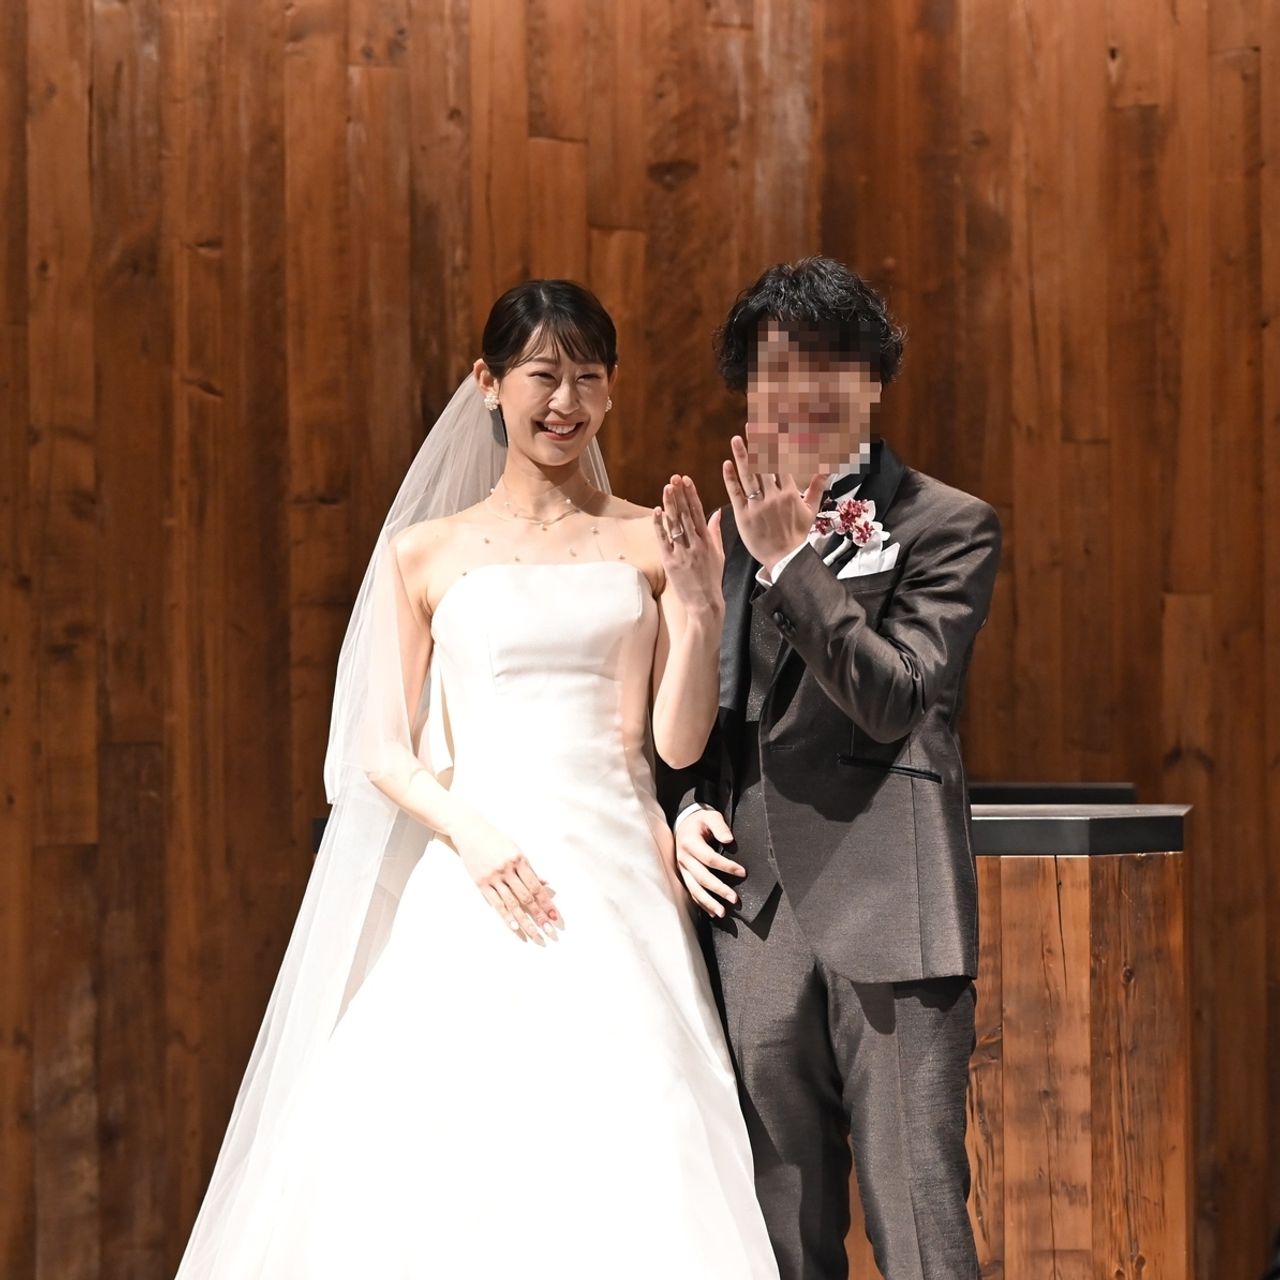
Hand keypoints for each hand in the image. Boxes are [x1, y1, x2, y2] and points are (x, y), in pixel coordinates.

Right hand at [450, 814, 560, 943]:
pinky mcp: (481, 882)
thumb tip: (546, 884)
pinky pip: (496, 902)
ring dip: (525, 921)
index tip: (555, 917)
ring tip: (535, 935)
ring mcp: (493, 877)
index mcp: (519, 860)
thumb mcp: (516, 850)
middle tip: (550, 931)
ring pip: (512, 903)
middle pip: (527, 897)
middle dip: (539, 915)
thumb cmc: (496, 841)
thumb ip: (530, 869)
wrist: (470, 831)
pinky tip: (515, 927)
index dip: (547, 903)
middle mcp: (507, 869)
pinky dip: (506, 916)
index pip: (536, 886)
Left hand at [653, 474, 724, 617]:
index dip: (692, 495)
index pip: (698, 512)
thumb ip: (715, 532)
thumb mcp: (719, 554)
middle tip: (674, 478)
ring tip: (666, 488)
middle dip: (680, 495)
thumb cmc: (712, 579)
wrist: (705, 603)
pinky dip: (660, 525)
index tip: (687, 480)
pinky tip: (657, 511)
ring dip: (670, 505)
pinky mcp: (671, 562)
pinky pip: (664, 540)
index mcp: (708, 541)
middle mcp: (696, 544)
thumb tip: (716, 513)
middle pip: (685, 514)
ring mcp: (682, 552)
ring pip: (675, 524)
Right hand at [674, 807, 745, 917]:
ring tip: (722, 913)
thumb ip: (720, 827)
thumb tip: (729, 840)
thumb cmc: (700, 821)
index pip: (709, 858)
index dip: (726, 866)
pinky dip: (701, 903)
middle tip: (734, 899)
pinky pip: (692, 892)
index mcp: (690, 843)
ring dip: (708, 902)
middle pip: (702, 877)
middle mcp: (684, 858)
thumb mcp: (711, 816)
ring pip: (694, 889)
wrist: (683, 824)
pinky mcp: (684, 875)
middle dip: (719, 889)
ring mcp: (682, 868)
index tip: (743, 872)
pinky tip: (712, 912)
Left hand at [722, 435, 824, 571]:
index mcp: (790, 493)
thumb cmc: (797, 535)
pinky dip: (731, 479)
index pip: (784, 462)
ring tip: (736, 438)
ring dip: (742, 455)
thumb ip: (816, 487)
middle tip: (753, 424)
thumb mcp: (811, 510)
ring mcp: (757, 505)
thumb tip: (825, 467)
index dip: (779, 443)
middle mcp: (774, 497)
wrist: (785, 559)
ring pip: (749, 476)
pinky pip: (736, 494)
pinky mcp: (743, 515)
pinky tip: (727, 464)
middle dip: (759, 443)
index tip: (774, 426)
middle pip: (765, 464)